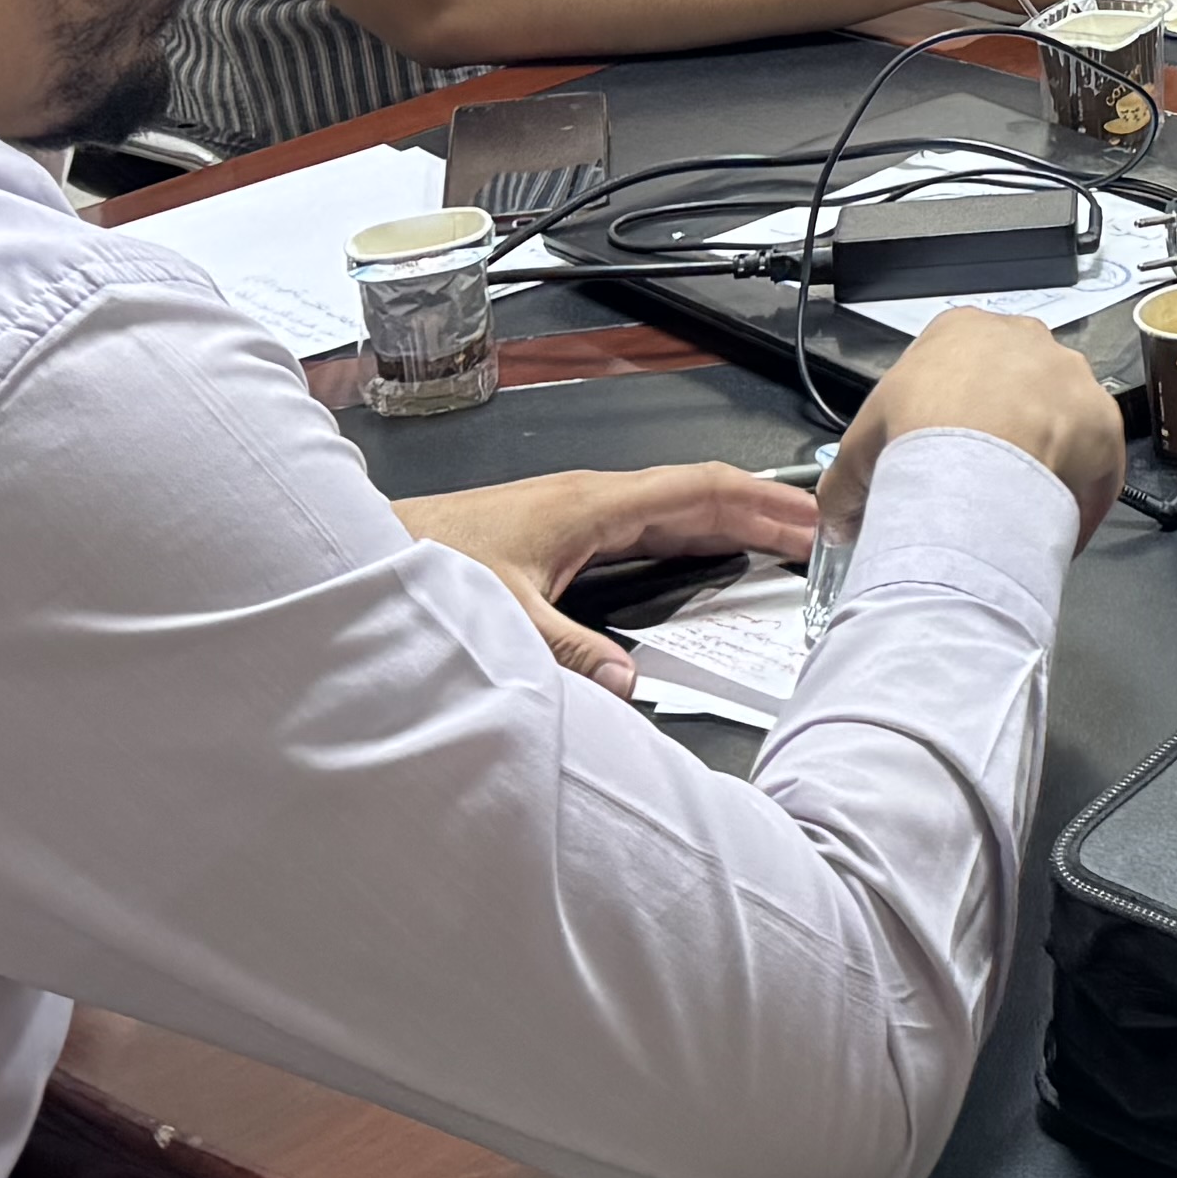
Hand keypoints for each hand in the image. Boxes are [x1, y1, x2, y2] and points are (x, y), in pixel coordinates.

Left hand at [402, 460, 816, 699]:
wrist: (362, 553)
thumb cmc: (423, 565)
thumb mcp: (502, 621)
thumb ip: (569, 656)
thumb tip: (630, 687)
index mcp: (589, 506)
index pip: (696, 490)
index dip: (759, 502)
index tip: (808, 515)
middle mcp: (587, 502)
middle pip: (693, 497)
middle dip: (759, 512)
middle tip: (814, 534)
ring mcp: (572, 514)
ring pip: (668, 511)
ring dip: (724, 525)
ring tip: (773, 544)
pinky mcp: (556, 533)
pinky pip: (641, 528)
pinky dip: (684, 539)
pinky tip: (696, 559)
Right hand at [825, 305, 1123, 543]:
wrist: (977, 463)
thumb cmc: (920, 438)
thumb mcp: (858, 453)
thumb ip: (844, 487)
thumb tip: (836, 523)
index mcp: (962, 331)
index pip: (958, 365)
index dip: (948, 413)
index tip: (941, 451)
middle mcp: (1023, 341)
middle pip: (1014, 384)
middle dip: (1000, 429)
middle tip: (979, 478)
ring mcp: (1069, 375)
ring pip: (1058, 416)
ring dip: (1042, 455)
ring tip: (1012, 504)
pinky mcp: (1104, 419)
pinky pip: (1095, 459)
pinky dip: (1077, 492)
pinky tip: (1049, 524)